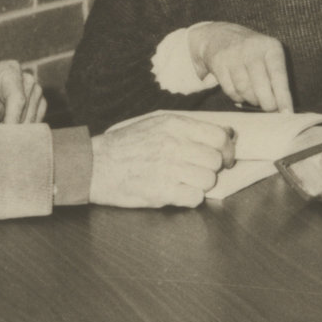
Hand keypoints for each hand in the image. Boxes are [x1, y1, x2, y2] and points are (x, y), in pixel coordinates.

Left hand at [0, 61, 44, 124]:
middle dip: (11, 127)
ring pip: (33, 118)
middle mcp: (27, 78)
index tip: (2, 137)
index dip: (11, 120)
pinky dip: (23, 129)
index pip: (18, 99)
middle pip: (27, 110)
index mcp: (9, 71)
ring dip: (16, 130)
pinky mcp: (39, 103)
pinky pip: (36, 121)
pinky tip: (7, 128)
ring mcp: (35, 90)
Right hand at [90, 114, 237, 208]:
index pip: (219, 137)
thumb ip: (189, 127)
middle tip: (200, 170)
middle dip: (212, 168)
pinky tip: (177, 192)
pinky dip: (190, 198)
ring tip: (184, 181)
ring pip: (208, 180)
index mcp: (174, 125)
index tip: (226, 157)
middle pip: (216, 160)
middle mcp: (173, 145)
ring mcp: (168, 169)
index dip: (227, 149)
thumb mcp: (155, 123)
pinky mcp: (161, 192)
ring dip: (201, 184)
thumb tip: (226, 133)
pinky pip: (195, 198)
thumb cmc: (126, 144)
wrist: (94, 166)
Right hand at [188, 22, 293, 112]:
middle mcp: (252, 48)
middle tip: (269, 109)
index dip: (283, 96)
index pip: (279, 75)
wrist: (220, 35)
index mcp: (270, 47)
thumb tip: (282, 108)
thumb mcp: (268, 56)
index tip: (287, 113)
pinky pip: (230, 89)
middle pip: (260, 85)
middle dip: (267, 102)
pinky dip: (237, 97)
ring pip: (244, 89)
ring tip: (255, 98)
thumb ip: (276, 78)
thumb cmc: (252, 52)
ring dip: (251, 99)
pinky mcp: (218, 63)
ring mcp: (233, 55)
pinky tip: (241, 93)